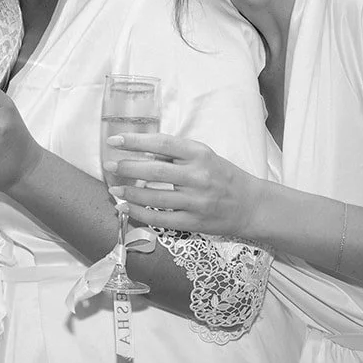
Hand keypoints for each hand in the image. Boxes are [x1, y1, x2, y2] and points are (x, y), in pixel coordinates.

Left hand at [108, 133, 268, 238]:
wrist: (252, 205)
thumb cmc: (224, 176)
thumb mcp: (204, 157)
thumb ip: (175, 154)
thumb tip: (139, 151)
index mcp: (200, 154)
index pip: (162, 144)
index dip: (135, 141)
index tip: (115, 140)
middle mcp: (198, 176)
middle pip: (154, 171)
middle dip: (127, 168)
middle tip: (109, 166)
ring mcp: (197, 201)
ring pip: (154, 197)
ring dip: (130, 194)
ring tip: (115, 189)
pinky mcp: (194, 222)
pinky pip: (160, 219)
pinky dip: (139, 214)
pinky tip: (125, 209)